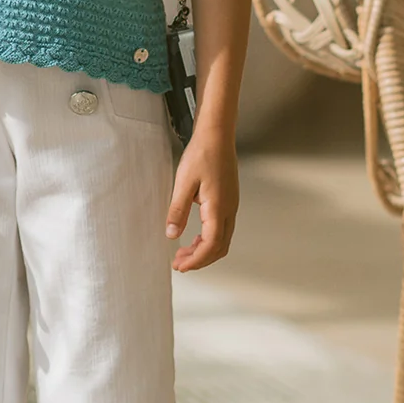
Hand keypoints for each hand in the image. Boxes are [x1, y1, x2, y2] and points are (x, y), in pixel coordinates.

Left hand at [165, 127, 238, 270]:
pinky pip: (222, 229)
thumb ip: (177, 211)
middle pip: (220, 247)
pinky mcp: (229, 201)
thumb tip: (172, 235)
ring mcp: (231, 206)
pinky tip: (194, 237)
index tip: (180, 266)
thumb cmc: (202, 154)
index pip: (210, 245)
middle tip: (179, 263)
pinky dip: (209, 239)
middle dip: (200, 259)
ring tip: (183, 252)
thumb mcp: (183, 183)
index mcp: (218, 208)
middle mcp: (229, 210)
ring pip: (223, 239)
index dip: (196, 260)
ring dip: (204, 250)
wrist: (217, 136)